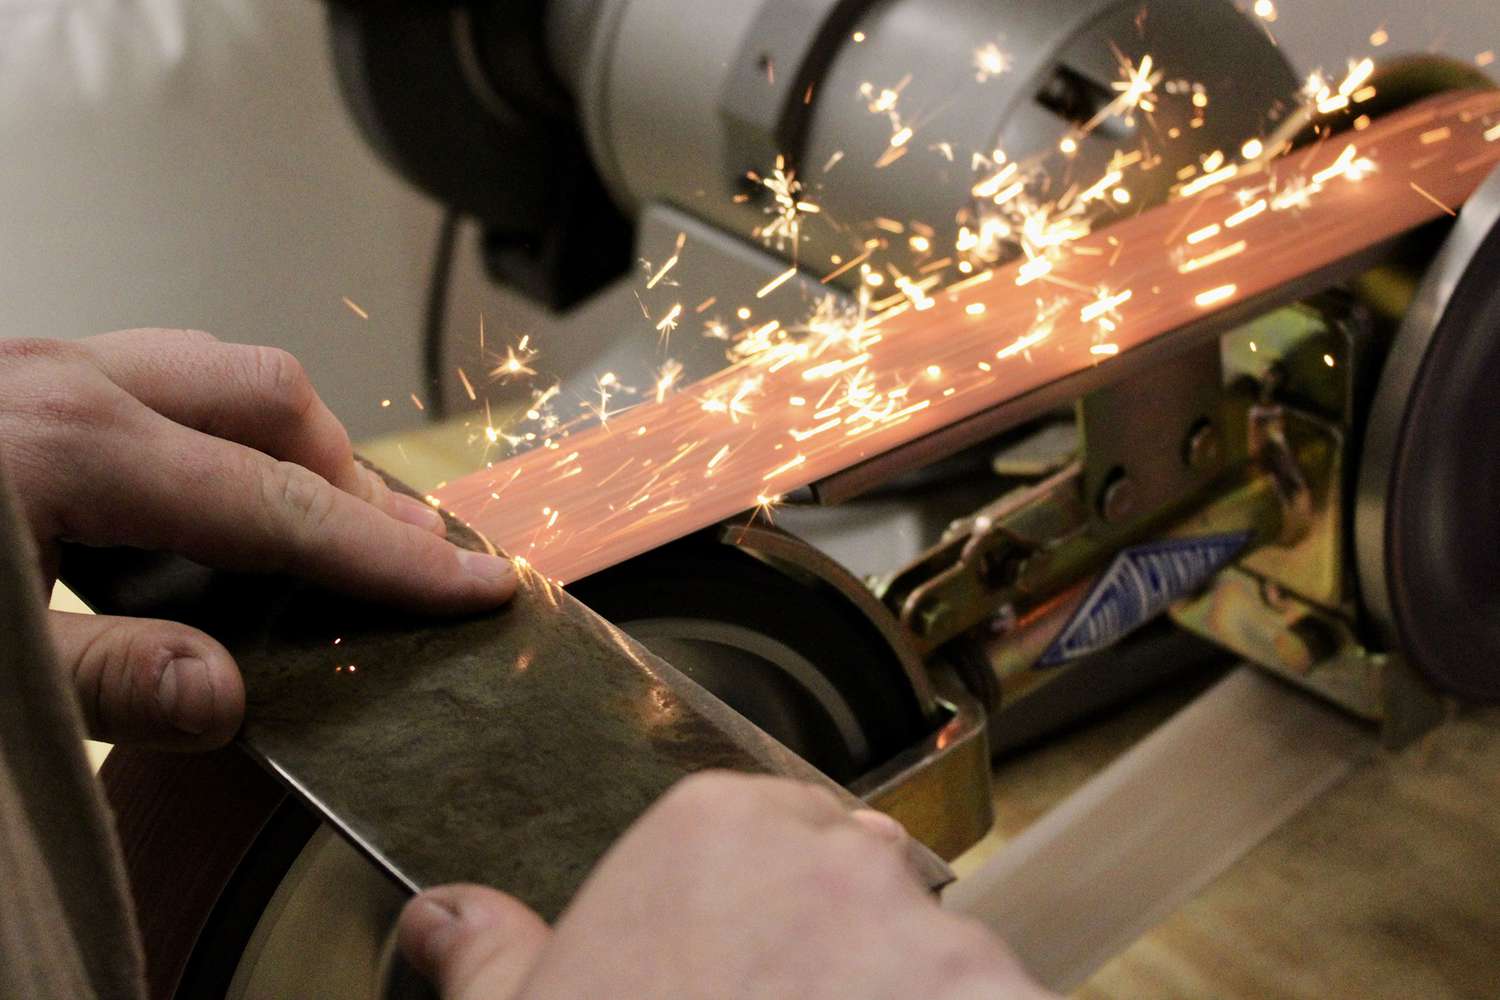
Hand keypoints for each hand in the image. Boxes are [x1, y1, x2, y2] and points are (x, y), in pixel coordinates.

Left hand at [0, 331, 515, 748]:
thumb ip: (100, 680)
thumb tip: (223, 696)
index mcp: (68, 446)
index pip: (280, 506)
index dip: (391, 556)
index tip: (474, 583)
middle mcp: (63, 381)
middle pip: (271, 397)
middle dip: (353, 477)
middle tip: (403, 554)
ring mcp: (37, 369)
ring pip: (217, 370)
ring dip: (290, 443)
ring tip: (322, 522)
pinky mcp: (14, 385)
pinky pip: (155, 379)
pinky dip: (217, 434)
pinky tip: (203, 501)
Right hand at [398, 772, 1052, 998]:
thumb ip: (490, 955)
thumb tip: (438, 913)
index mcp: (718, 828)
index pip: (784, 838)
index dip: (770, 923)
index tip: (751, 987)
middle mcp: (840, 855)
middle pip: (874, 893)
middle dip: (851, 961)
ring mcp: (939, 939)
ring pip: (946, 969)